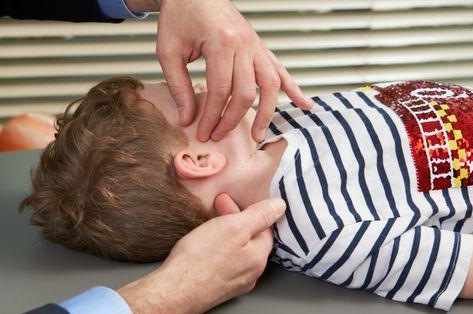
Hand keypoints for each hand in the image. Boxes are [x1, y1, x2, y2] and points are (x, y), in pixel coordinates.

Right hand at [118, 195, 285, 313]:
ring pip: (237, 252)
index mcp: (259, 257)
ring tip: (208, 226)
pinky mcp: (218, 289)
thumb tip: (281, 206)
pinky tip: (204, 248)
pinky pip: (224, 264)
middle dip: (235, 221)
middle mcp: (251, 273)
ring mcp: (235, 284)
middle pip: (250, 240)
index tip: (227, 200)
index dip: (247, 209)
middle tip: (215, 208)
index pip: (264, 227)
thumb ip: (260, 215)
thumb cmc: (201, 258)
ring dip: (226, 236)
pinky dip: (217, 251)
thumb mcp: (233, 227)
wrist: (173, 291)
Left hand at [153, 0, 311, 141]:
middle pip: (246, 93)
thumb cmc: (179, 18)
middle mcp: (244, 44)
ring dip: (266, 113)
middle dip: (231, 120)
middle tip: (217, 136)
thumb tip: (188, 119)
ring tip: (259, 135)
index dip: (211, 117)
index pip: (221, 91)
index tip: (202, 133)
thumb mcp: (168, 51)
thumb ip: (178, 86)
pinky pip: (281, 70)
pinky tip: (304, 105)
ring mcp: (256, 45)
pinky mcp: (260, 47)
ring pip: (270, 85)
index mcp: (221, 42)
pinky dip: (294, 88)